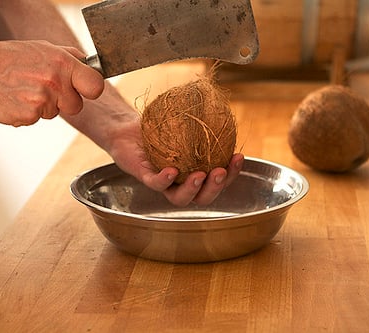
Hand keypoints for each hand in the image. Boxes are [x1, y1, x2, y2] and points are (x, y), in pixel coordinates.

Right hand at [0, 39, 103, 125]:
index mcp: (63, 63)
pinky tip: (16, 98)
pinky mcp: (29, 116)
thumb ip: (69, 57)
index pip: (95, 85)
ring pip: (55, 112)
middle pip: (77, 106)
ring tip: (25, 89)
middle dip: (65, 101)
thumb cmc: (10, 58)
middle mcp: (55, 82)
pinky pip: (37, 119)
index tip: (86, 89)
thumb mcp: (43, 48)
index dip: (92, 89)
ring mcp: (42, 100)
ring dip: (44, 105)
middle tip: (46, 88)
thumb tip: (90, 65)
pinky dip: (28, 112)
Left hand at [106, 115, 243, 206]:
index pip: (218, 180)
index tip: (238, 157)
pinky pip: (156, 183)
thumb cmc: (161, 128)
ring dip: (193, 189)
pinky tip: (172, 170)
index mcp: (196, 174)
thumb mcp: (186, 123)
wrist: (129, 130)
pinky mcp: (146, 178)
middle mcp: (181, 184)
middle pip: (202, 197)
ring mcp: (164, 184)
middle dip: (215, 188)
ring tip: (200, 175)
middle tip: (220, 172)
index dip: (232, 173)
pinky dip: (165, 179)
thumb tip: (224, 107)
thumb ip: (204, 122)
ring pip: (180, 198)